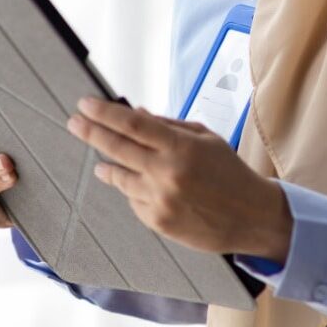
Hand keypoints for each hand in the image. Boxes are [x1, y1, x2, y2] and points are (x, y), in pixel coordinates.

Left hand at [64, 95, 291, 262]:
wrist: (252, 217)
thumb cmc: (229, 173)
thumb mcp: (205, 138)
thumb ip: (167, 125)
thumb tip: (133, 111)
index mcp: (181, 147)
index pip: (132, 124)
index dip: (104, 113)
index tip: (85, 104)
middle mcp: (167, 172)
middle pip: (117, 148)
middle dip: (91, 132)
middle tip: (74, 123)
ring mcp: (161, 199)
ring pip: (119, 177)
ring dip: (107, 166)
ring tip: (101, 162)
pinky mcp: (158, 221)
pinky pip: (133, 200)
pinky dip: (134, 191)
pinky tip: (146, 188)